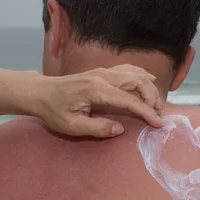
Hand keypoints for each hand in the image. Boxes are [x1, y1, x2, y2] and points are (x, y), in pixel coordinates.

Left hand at [33, 64, 163, 136]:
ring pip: (135, 73)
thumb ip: (97, 128)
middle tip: (158, 115)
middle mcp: (103, 76)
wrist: (40, 92)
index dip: (146, 112)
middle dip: (152, 97)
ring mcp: (103, 71)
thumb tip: (120, 129)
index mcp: (96, 90)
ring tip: (155, 103)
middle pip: (137, 81)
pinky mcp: (102, 71)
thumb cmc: (53, 110)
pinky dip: (141, 75)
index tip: (158, 123)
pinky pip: (127, 70)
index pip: (129, 100)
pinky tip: (150, 79)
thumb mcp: (71, 126)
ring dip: (149, 87)